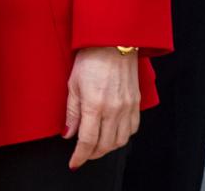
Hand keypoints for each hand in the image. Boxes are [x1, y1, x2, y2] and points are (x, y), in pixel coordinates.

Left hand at [64, 46, 140, 169]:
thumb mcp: (73, 83)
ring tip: (97, 146)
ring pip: (120, 141)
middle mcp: (114, 109)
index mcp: (95, 105)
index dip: (80, 156)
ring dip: (107, 148)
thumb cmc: (91, 58)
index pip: (87, 141)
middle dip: (92, 154)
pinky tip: (113, 134)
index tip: (74, 162)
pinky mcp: (136, 103)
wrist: (114, 42)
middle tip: (83, 155)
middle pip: (105, 145)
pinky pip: (132, 129)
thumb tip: (68, 133)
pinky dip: (122, 137)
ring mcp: (127, 107)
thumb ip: (71, 111)